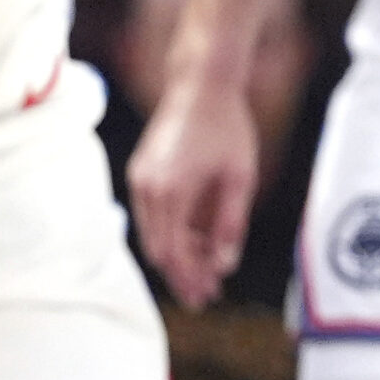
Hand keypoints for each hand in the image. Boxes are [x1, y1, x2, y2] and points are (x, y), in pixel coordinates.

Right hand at [127, 72, 259, 307]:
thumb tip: (224, 266)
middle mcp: (146, 188)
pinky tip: (196, 241)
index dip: (190, 278)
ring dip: (177, 255)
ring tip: (206, 271)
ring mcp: (139, 179)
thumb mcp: (239, 179)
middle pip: (158, 250)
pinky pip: (152, 215)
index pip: (173, 252)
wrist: (200, 84)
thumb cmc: (227, 127)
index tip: (209, 294)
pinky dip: (171, 232)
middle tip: (206, 295)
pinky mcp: (141, 171)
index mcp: (170, 192)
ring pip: (152, 235)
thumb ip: (231, 225)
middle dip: (181, 274)